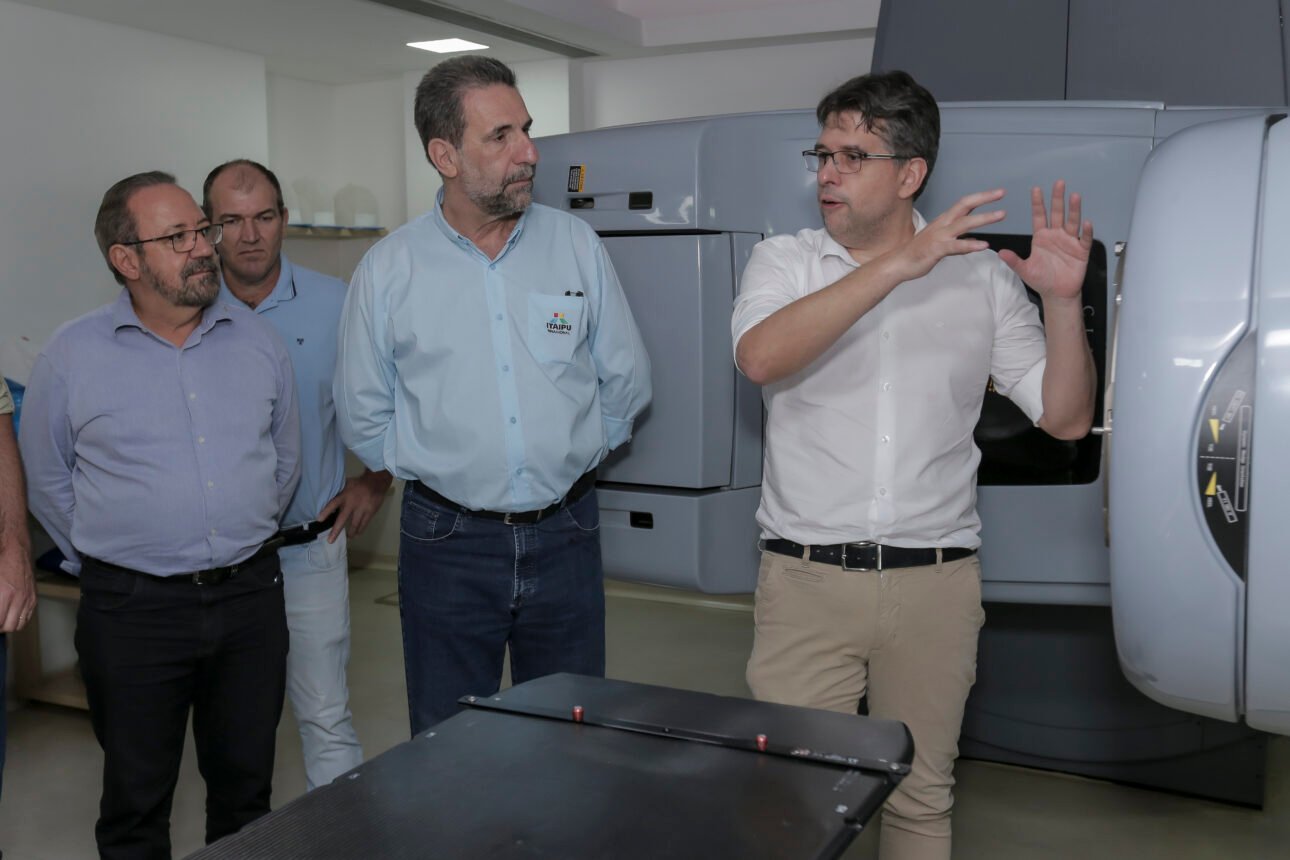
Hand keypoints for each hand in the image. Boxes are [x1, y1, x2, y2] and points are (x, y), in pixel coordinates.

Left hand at [0, 550, 35, 632]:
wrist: (16, 553)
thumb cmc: (0, 565)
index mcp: (4, 595)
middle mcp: (18, 599)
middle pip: (9, 626)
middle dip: (0, 626)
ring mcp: (28, 599)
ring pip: (19, 625)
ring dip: (9, 625)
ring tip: (2, 620)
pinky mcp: (34, 598)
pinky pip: (28, 617)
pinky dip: (19, 620)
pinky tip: (12, 615)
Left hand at [319, 470, 392, 542]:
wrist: (376, 482)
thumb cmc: (359, 483)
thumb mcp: (347, 484)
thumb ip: (339, 492)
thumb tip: (328, 497)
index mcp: (344, 496)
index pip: (333, 504)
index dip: (326, 512)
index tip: (319, 520)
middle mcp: (352, 504)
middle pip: (342, 519)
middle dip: (336, 531)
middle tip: (330, 541)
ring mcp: (361, 509)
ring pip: (354, 525)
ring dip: (350, 532)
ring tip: (348, 537)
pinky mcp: (370, 512)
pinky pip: (364, 524)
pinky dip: (360, 529)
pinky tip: (357, 533)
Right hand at [886, 188, 1006, 282]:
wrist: (899, 263)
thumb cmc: (919, 252)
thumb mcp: (942, 241)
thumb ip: (958, 238)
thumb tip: (973, 238)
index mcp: (944, 220)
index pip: (965, 203)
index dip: (981, 197)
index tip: (998, 193)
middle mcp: (943, 224)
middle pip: (965, 205)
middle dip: (984, 198)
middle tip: (1001, 193)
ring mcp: (939, 236)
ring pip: (964, 223)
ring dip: (984, 218)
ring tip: (1001, 214)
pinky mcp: (937, 249)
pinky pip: (956, 246)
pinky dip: (971, 245)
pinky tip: (984, 245)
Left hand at [998, 180, 1092, 301]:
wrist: (1057, 293)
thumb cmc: (1041, 279)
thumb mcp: (1025, 270)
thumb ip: (1014, 261)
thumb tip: (1000, 252)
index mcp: (1041, 237)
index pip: (1039, 216)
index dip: (1038, 203)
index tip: (1036, 189)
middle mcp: (1056, 235)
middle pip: (1057, 213)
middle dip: (1057, 199)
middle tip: (1059, 183)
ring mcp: (1070, 241)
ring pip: (1072, 222)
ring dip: (1074, 210)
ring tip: (1074, 196)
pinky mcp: (1081, 251)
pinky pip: (1085, 239)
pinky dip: (1086, 231)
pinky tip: (1086, 223)